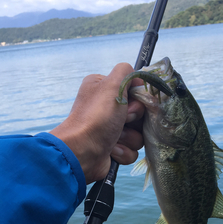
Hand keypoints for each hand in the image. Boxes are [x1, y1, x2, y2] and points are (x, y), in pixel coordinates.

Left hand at [50, 63, 143, 183]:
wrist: (82, 151)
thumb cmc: (96, 117)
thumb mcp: (111, 84)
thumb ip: (126, 72)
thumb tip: (137, 78)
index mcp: (104, 90)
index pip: (135, 92)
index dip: (138, 100)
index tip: (130, 104)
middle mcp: (107, 109)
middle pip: (140, 115)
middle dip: (135, 121)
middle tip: (123, 121)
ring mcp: (110, 131)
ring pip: (138, 134)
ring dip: (129, 137)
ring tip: (114, 138)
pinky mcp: (114, 149)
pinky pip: (132, 151)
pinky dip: (123, 151)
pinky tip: (111, 150)